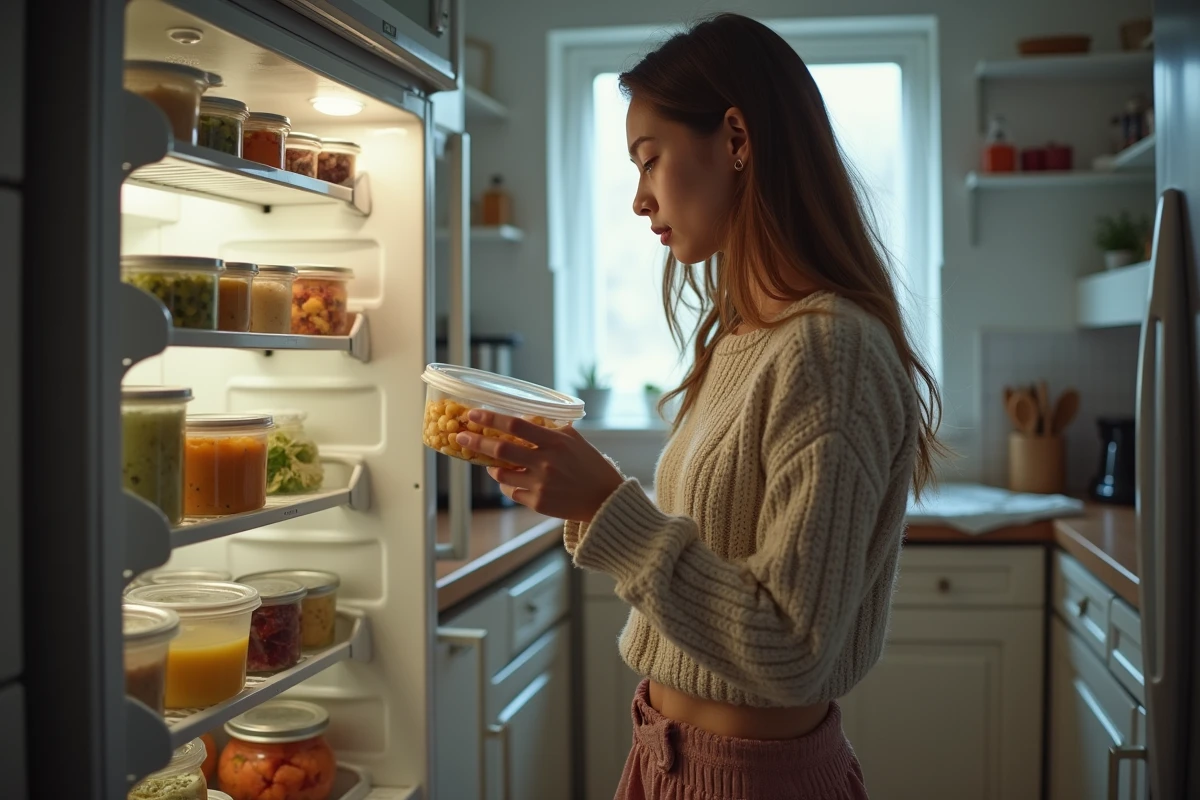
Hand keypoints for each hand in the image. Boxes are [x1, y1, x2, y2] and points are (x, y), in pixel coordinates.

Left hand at [453, 409, 623, 521]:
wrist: (604, 499)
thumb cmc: (590, 465)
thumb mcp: (574, 439)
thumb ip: (549, 428)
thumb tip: (524, 417)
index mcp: (555, 442)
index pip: (516, 426)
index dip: (491, 419)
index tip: (473, 414)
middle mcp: (545, 462)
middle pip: (501, 450)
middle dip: (476, 442)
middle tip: (460, 436)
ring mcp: (540, 484)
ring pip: (501, 474)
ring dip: (490, 466)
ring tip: (488, 461)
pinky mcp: (538, 503)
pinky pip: (511, 491)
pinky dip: (506, 483)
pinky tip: (508, 478)